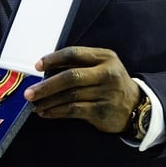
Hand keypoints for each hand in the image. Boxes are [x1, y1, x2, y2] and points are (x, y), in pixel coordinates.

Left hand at [25, 46, 141, 132]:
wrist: (136, 106)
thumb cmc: (110, 83)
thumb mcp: (101, 66)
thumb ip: (79, 64)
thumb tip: (45, 70)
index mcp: (105, 57)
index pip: (74, 54)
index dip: (53, 59)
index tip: (37, 66)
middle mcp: (107, 73)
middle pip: (71, 77)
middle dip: (46, 85)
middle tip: (29, 93)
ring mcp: (106, 93)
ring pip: (70, 96)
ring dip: (48, 101)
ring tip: (34, 104)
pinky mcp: (103, 111)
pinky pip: (74, 110)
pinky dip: (57, 111)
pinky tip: (46, 112)